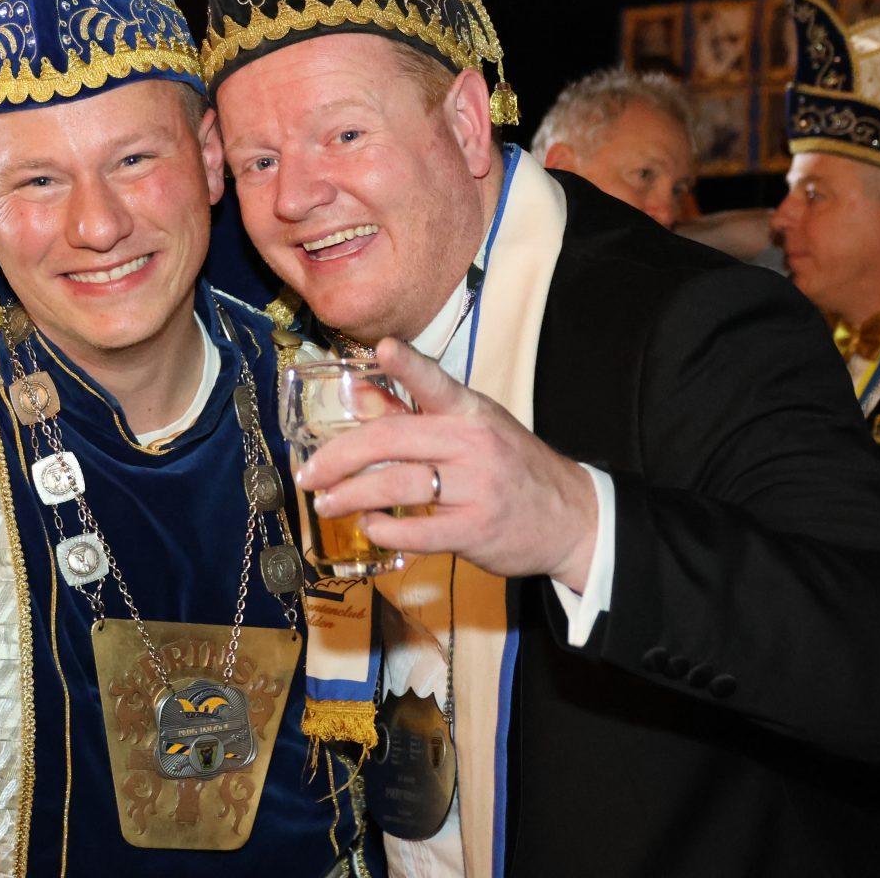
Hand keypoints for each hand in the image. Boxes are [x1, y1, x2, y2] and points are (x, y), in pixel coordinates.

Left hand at [295, 338, 599, 590]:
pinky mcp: (476, 529)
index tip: (383, 347)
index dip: (408, 364)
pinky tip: (369, 526)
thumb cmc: (509, 466)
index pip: (436, 382)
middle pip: (392, 439)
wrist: (571, 517)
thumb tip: (357, 396)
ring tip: (326, 502)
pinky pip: (417, 532)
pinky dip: (384, 530)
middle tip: (308, 472)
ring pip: (397, 486)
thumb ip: (413, 413)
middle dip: (340, 456)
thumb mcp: (471, 429)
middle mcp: (474, 444)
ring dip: (351, 496)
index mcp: (471, 411)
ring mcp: (477, 487)